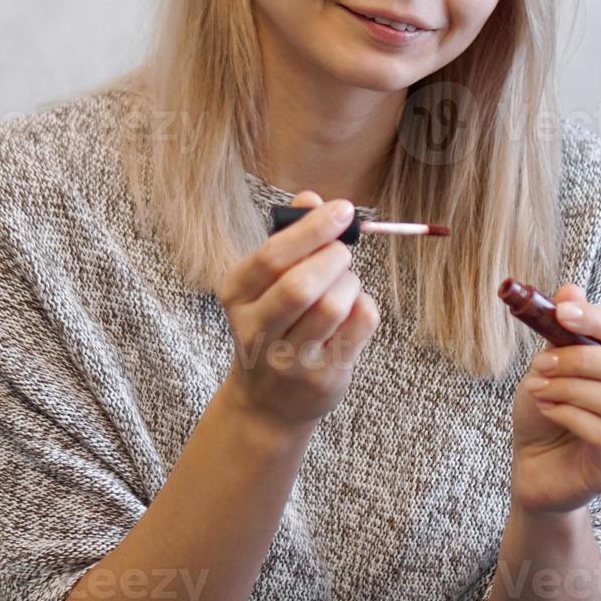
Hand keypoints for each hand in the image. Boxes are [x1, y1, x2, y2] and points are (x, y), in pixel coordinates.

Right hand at [216, 191, 380, 435]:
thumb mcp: (266, 284)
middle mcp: (255, 330)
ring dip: (351, 283)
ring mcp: (288, 360)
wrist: (267, 403)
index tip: (343, 209)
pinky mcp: (321, 377)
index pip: (272, 257)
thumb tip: (311, 197)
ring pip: (333, 306)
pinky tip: (353, 309)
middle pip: (301, 286)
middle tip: (343, 252)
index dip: (312, 228)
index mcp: (236, 296)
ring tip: (346, 283)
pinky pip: (358, 327)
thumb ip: (288, 239)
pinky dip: (365, 306)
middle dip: (334, 258)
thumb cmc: (273, 325)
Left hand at [509, 283, 600, 514]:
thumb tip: (569, 290)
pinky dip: (568, 414)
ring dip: (571, 388)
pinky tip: (545, 409)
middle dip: (583, 358)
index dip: (597, 319)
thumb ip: (563, 330)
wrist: (534, 465)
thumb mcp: (550, 364)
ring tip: (537, 387)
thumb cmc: (549, 410)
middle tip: (541, 361)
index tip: (560, 312)